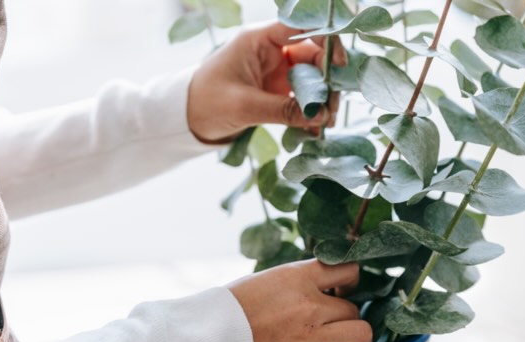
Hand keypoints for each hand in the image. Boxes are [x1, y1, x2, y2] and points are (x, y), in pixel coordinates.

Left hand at [187, 22, 345, 142]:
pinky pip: (300, 98)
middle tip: (333, 107)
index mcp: (258, 41)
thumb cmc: (206, 103)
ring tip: (326, 122)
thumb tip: (321, 116)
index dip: (325, 40)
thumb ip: (283, 110)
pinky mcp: (275, 92)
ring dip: (320, 99)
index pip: (300, 27)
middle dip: (326, 80)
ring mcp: (274, 72)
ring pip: (310, 78)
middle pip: (312, 55)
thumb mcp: (244, 106)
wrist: (186, 120)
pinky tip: (315, 129)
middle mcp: (270, 52)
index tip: (338, 65)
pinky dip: (309, 112)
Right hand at [227, 260, 389, 341]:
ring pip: (361, 334)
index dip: (350, 280)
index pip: (346, 271)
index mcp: (297, 279)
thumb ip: (296, 282)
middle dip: (345, 315)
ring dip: (356, 338)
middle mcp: (309, 307)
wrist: (206, 341)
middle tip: (330, 323)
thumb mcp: (264, 280)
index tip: (347, 287)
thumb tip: (323, 284)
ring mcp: (310, 340)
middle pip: (352, 308)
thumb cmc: (228, 310)